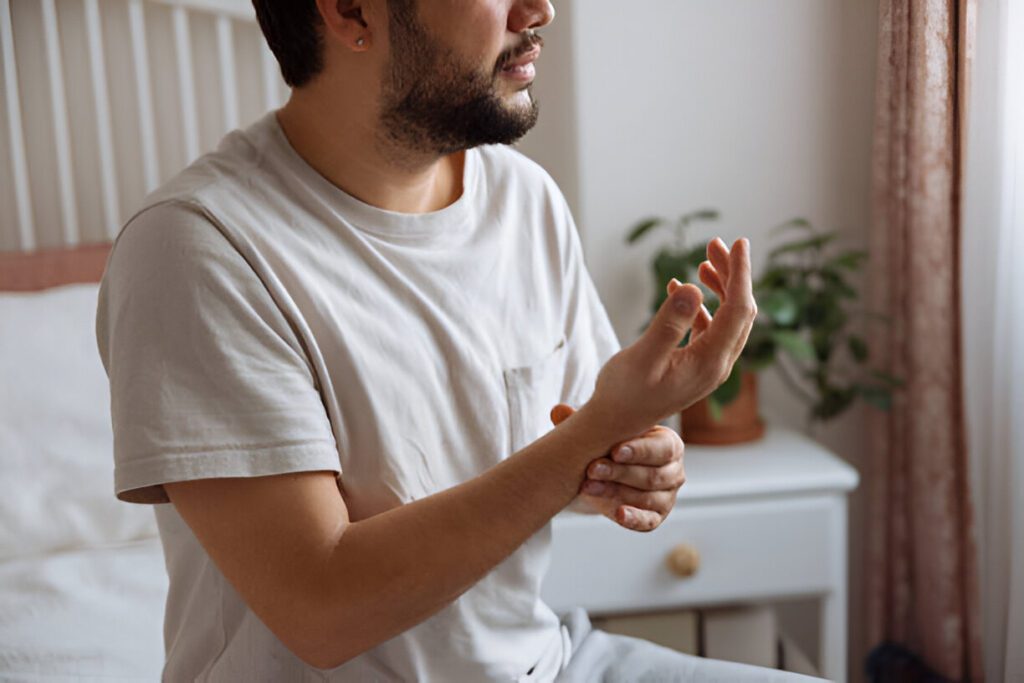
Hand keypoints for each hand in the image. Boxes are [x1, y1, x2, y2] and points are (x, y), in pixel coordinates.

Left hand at [551, 404, 684, 531]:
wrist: (609, 474)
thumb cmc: (612, 445)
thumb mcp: (602, 432)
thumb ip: (585, 421)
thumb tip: (558, 411)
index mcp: (669, 444)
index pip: (661, 448)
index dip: (638, 450)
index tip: (614, 451)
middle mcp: (673, 471)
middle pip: (652, 475)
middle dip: (620, 472)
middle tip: (592, 468)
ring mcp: (667, 497)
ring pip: (646, 497)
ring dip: (615, 492)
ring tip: (588, 487)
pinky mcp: (656, 517)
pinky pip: (648, 521)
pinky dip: (633, 518)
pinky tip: (618, 514)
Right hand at [577, 237, 755, 443]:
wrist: (614, 424)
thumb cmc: (623, 393)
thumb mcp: (643, 356)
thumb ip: (669, 323)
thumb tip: (693, 287)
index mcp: (710, 362)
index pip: (737, 308)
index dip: (740, 273)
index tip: (738, 242)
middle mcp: (717, 365)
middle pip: (739, 311)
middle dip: (731, 274)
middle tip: (714, 244)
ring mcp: (709, 367)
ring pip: (727, 319)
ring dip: (720, 288)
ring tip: (703, 262)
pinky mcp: (697, 366)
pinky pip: (710, 329)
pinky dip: (703, 306)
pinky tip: (680, 291)